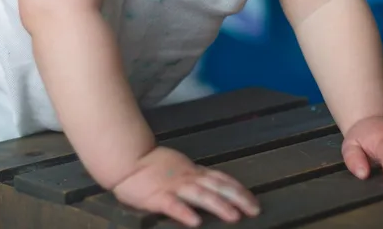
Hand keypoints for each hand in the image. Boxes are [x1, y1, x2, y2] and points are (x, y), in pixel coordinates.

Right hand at [111, 146, 260, 226]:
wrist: (127, 160)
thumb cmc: (152, 166)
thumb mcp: (179, 167)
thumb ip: (195, 177)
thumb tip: (214, 187)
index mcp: (193, 172)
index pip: (221, 179)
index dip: (239, 190)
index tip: (254, 201)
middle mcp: (188, 177)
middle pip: (218, 187)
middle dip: (238, 198)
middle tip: (254, 210)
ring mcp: (174, 186)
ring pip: (201, 195)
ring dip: (219, 205)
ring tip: (233, 217)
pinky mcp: (158, 196)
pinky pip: (173, 205)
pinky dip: (185, 213)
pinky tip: (195, 222)